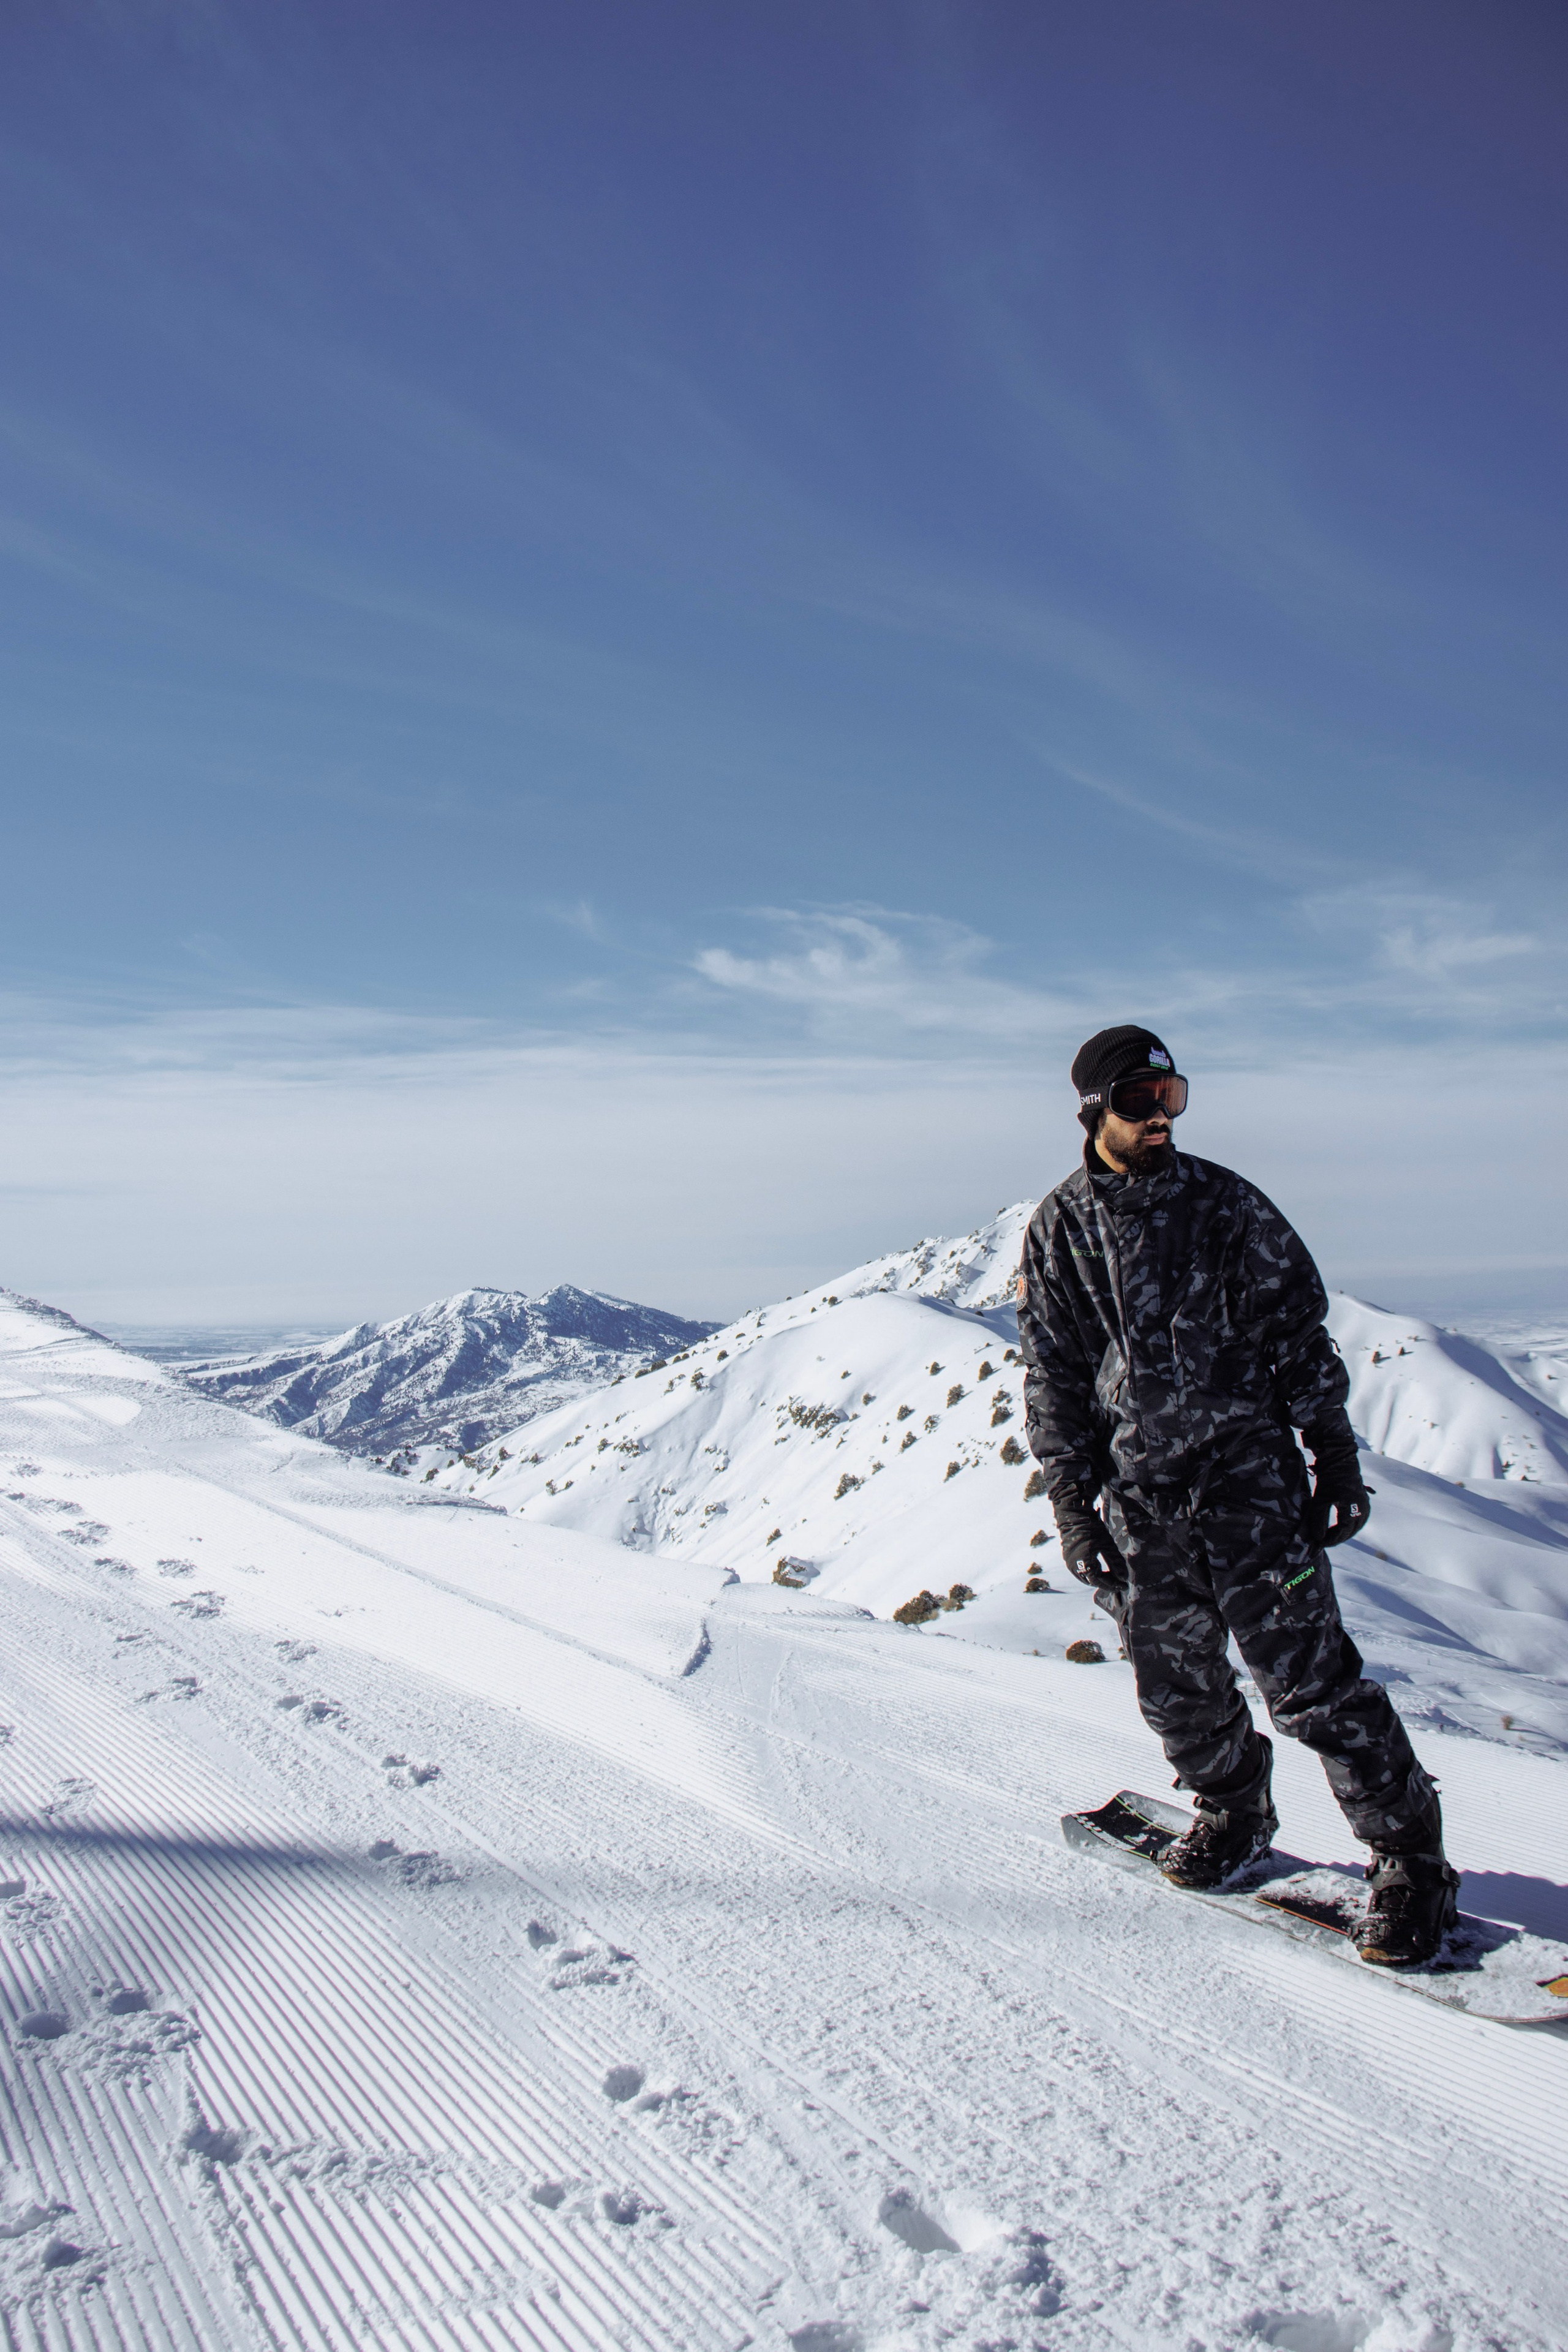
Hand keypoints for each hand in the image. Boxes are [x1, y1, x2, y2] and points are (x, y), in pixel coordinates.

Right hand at [1051, 1486, 1126, 1588]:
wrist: (1074, 1516)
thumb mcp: (1107, 1544)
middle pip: (1092, 1581)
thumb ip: (1116, 1563)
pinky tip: (1100, 1570)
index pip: (1100, 1581)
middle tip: (1119, 1582)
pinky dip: (1091, 1573)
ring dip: (1098, 1579)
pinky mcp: (1068, 1559)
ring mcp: (1069, 1563)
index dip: (1113, 1584)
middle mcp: (1074, 1566)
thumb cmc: (1092, 1528)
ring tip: (1111, 1577)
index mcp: (1084, 1564)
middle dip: (1106, 1583)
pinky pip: (1080, 1572)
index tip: (1124, 1586)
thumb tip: (1124, 1578)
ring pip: (1085, 1578)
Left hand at [1305, 1431, 1371, 1547]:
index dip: (1330, 1540)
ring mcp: (1366, 1506)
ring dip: (1345, 1533)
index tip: (1320, 1544)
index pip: (1342, 1533)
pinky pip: (1360, 1519)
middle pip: (1350, 1532)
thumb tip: (1318, 1538)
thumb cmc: (1329, 1480)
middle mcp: (1363, 1510)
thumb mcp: (1320, 1500)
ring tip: (1332, 1536)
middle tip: (1324, 1542)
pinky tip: (1342, 1527)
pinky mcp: (1365, 1501)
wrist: (1340, 1462)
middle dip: (1337, 1538)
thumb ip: (1319, 1520)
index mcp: (1353, 1511)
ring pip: (1356, 1527)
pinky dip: (1351, 1525)